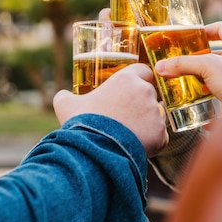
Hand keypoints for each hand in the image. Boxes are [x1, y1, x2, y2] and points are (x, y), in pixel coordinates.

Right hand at [53, 63, 167, 156]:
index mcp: (126, 79)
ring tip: (129, 134)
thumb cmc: (82, 123)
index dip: (139, 80)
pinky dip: (151, 142)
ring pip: (156, 115)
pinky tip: (135, 147)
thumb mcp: (66, 105)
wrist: (95, 150)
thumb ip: (64, 96)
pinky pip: (160, 136)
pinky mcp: (160, 134)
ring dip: (147, 122)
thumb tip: (62, 95)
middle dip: (142, 103)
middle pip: (151, 94)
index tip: (130, 90)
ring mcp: (155, 113)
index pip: (143, 71)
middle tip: (126, 116)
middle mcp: (144, 92)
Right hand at [155, 21, 221, 109]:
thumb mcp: (207, 67)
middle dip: (206, 58)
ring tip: (195, 82)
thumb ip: (183, 64)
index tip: (195, 36)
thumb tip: (161, 67)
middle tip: (190, 63)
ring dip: (211, 76)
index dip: (208, 29)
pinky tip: (205, 102)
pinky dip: (217, 94)